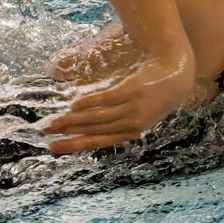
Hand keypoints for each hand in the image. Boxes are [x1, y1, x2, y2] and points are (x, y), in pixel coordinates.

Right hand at [41, 49, 194, 153]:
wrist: (177, 74)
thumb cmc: (155, 94)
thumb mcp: (139, 112)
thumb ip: (118, 120)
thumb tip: (88, 122)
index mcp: (131, 131)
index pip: (98, 141)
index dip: (75, 145)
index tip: (54, 148)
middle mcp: (131, 122)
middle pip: (93, 130)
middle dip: (67, 133)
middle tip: (46, 135)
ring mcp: (132, 107)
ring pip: (97, 117)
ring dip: (72, 120)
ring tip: (54, 122)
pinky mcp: (132, 90)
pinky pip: (107, 99)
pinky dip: (89, 103)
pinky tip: (74, 105)